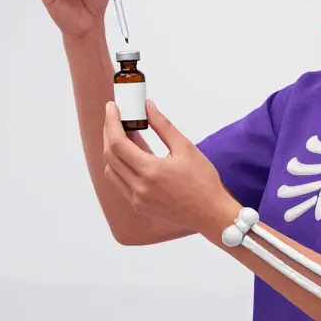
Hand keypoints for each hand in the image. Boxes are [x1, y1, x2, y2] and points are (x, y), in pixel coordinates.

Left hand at [102, 99, 232, 231]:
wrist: (211, 215)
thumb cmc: (203, 182)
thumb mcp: (186, 148)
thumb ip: (163, 125)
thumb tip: (148, 106)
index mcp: (150, 171)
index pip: (118, 143)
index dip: (111, 122)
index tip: (111, 108)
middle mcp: (139, 188)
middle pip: (110, 156)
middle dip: (108, 133)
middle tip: (114, 116)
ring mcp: (137, 200)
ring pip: (111, 171)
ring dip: (112, 151)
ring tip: (122, 133)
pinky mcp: (139, 206)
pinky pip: (119, 183)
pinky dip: (119, 166)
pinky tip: (130, 155)